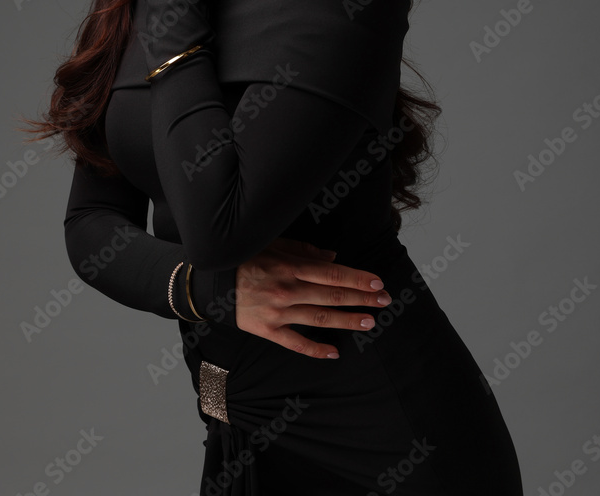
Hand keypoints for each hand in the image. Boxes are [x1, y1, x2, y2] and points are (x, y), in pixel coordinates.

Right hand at [233, 238, 392, 358]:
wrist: (214, 283)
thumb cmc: (247, 259)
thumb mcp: (275, 246)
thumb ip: (305, 251)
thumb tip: (333, 258)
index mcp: (291, 267)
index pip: (333, 274)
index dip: (358, 279)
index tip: (378, 283)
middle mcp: (288, 290)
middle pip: (332, 296)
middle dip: (362, 299)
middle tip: (385, 302)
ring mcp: (279, 313)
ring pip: (320, 319)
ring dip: (347, 321)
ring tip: (369, 322)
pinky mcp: (268, 330)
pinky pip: (296, 343)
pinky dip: (316, 350)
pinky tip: (334, 353)